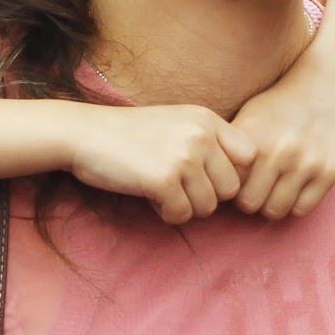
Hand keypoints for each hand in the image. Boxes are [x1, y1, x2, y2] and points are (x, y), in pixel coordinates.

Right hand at [66, 103, 255, 225]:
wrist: (85, 133)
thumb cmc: (131, 134)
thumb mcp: (178, 123)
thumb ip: (209, 143)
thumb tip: (240, 183)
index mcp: (208, 119)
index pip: (249, 157)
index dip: (231, 174)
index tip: (207, 178)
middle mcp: (201, 135)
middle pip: (231, 189)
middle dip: (207, 196)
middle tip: (178, 188)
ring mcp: (184, 157)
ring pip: (209, 206)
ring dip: (186, 206)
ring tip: (162, 189)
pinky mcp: (163, 180)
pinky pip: (182, 215)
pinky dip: (167, 214)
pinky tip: (150, 196)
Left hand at [229, 74, 334, 218]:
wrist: (325, 87)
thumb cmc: (278, 106)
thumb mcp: (248, 117)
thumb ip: (227, 148)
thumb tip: (205, 179)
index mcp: (253, 139)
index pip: (227, 184)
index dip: (228, 185)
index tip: (235, 178)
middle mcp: (279, 152)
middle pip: (249, 204)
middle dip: (249, 198)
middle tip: (254, 187)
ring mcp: (305, 164)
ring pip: (275, 211)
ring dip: (271, 203)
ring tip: (273, 188)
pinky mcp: (328, 173)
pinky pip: (301, 209)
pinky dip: (294, 204)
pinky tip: (293, 187)